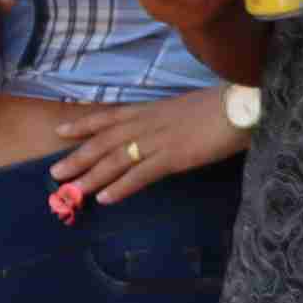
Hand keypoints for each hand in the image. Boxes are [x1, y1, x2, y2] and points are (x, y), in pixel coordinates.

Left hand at [49, 89, 253, 205]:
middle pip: (105, 141)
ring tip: (71, 191)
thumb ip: (176, 118)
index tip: (61, 132)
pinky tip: (106, 198)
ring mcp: (160, 140)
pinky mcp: (174, 157)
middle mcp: (150, 123)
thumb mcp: (194, 107)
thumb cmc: (229, 105)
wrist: (246, 105)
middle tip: (55, 174)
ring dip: (92, 176)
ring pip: (116, 159)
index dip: (84, 124)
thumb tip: (171, 129)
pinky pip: (141, 174)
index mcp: (155, 109)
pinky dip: (121, 186)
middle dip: (79, 157)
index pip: (111, 116)